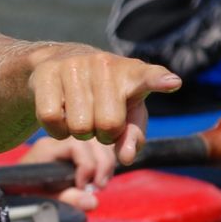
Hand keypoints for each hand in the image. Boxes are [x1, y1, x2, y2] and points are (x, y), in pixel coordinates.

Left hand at [13, 134, 115, 209]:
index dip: (87, 166)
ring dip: (106, 163)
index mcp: (47, 149)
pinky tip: (100, 178)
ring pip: (99, 141)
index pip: (77, 145)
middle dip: (102, 164)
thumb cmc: (25, 194)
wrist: (14, 189)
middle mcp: (58, 140)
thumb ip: (66, 199)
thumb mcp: (43, 200)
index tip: (84, 187)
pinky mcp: (75, 149)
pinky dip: (105, 161)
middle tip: (99, 186)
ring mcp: (67, 142)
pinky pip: (98, 147)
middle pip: (92, 140)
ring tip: (100, 184)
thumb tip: (93, 202)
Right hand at [29, 47, 178, 165]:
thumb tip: (126, 157)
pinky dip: (56, 130)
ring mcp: (75, 65)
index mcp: (133, 74)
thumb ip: (132, 138)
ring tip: (80, 115)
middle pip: (108, 125)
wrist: (63, 64)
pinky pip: (51, 120)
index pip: (149, 77)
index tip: (172, 83)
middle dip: (103, 134)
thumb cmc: (106, 97)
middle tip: (99, 121)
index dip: (159, 81)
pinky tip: (61, 115)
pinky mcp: (47, 72)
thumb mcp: (126, 116)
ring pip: (79, 126)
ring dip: (79, 133)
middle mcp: (105, 64)